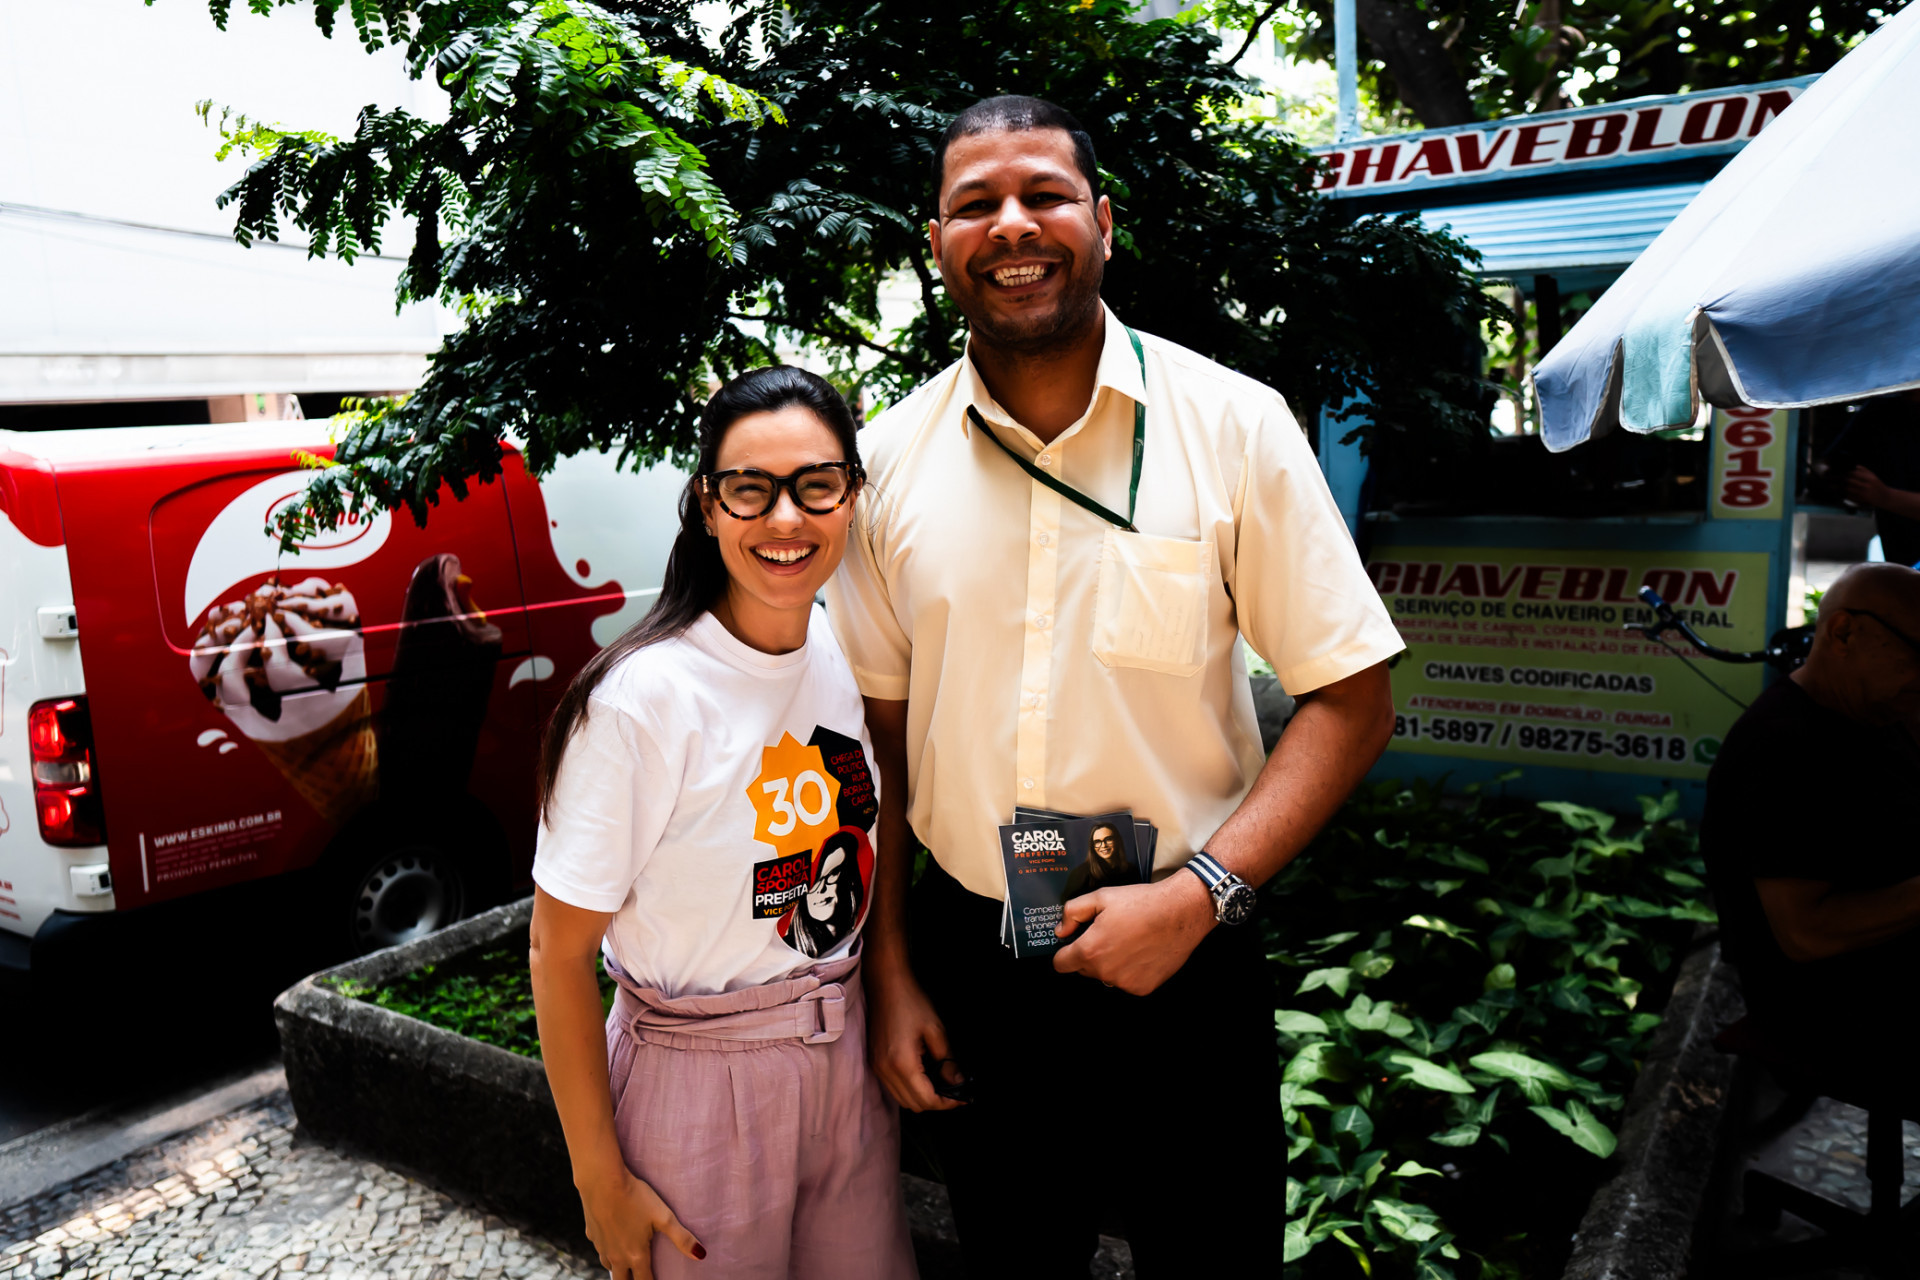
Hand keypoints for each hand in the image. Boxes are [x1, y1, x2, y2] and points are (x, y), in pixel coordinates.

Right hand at [578, 1168, 704, 1279]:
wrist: (602, 1181)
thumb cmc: (635, 1197)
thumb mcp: (663, 1216)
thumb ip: (681, 1237)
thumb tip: (701, 1255)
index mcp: (635, 1254)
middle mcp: (616, 1256)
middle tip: (640, 1277)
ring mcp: (601, 1246)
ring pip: (609, 1267)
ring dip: (619, 1269)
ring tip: (627, 1265)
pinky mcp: (591, 1234)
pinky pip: (600, 1250)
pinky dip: (607, 1251)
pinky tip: (611, 1242)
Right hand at [865, 962, 964, 1110]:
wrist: (886, 985)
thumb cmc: (911, 1002)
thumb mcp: (936, 1030)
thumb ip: (947, 1061)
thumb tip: (958, 1083)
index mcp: (902, 1064)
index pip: (926, 1099)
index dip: (947, 1104)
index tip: (962, 1098)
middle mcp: (885, 1071)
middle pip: (913, 1105)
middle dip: (936, 1103)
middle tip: (954, 1093)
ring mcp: (877, 1068)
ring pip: (902, 1099)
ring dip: (922, 1098)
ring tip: (941, 1085)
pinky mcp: (875, 1062)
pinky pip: (894, 1088)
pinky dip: (910, 1089)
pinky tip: (924, 1076)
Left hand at [1052, 873, 1214, 994]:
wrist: (1180, 913)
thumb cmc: (1141, 903)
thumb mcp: (1101, 897)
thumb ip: (1072, 913)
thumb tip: (1061, 931)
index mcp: (1090, 950)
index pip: (1061, 964)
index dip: (1065, 951)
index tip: (1074, 943)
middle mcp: (1105, 972)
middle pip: (1084, 969)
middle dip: (1090, 954)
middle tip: (1108, 934)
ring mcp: (1124, 983)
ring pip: (1106, 975)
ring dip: (1110, 963)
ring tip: (1128, 940)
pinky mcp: (1143, 988)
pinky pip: (1126, 981)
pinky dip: (1130, 970)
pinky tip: (1141, 951)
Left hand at [1847, 465, 1891, 508]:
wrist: (1885, 498)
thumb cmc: (1878, 486)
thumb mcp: (1874, 477)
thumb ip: (1865, 471)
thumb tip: (1856, 466)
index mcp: (1870, 479)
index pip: (1855, 474)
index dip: (1849, 473)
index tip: (1847, 474)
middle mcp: (1867, 486)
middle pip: (1850, 481)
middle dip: (1845, 480)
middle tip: (1842, 480)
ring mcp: (1864, 493)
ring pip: (1848, 489)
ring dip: (1844, 487)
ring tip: (1843, 486)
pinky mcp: (1861, 500)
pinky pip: (1850, 496)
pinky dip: (1846, 494)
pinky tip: (1846, 493)